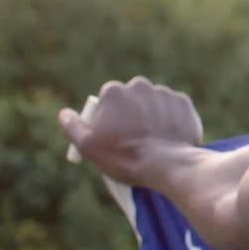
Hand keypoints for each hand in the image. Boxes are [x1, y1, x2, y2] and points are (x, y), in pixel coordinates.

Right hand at [58, 75, 203, 186]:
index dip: (108, 118)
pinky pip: (172, 110)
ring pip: (152, 104)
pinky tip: (167, 138)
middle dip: (130, 114)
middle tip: (132, 139)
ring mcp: (164, 92)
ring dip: (150, 117)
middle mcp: (140, 86)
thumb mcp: (88, 146)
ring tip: (151, 141)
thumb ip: (72, 127)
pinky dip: (170, 121)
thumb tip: (64, 114)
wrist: (167, 164)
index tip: (112, 135)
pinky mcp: (184, 103)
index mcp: (115, 91)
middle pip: (130, 99)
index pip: (107, 101)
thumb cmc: (124, 156)